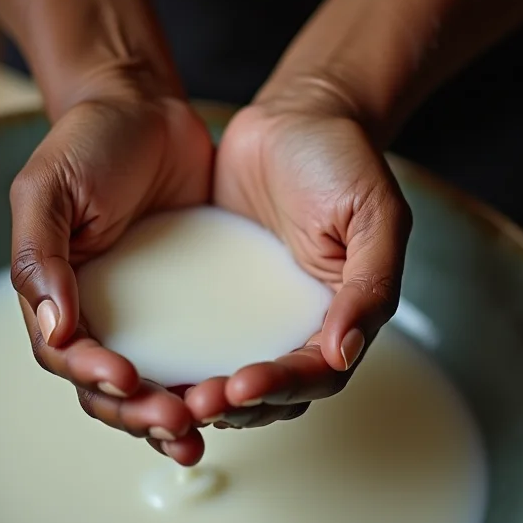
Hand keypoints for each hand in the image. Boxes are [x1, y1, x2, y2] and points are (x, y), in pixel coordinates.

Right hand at [9, 87, 212, 464]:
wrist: (145, 110)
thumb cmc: (88, 144)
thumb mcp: (49, 189)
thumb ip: (40, 257)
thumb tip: (53, 330)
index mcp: (57, 294)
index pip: (67, 355)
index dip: (91, 376)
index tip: (125, 378)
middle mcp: (99, 313)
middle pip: (109, 388)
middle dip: (138, 412)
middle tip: (176, 423)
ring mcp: (145, 313)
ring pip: (152, 384)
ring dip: (170, 416)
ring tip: (200, 436)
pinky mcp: (189, 302)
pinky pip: (194, 352)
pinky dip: (205, 381)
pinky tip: (229, 400)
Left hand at [185, 99, 411, 428]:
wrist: (295, 117)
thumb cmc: (343, 161)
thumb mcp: (376, 216)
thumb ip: (370, 286)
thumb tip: (343, 352)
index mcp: (340, 317)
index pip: (315, 374)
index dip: (280, 389)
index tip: (241, 386)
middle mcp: (296, 325)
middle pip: (269, 393)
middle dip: (233, 405)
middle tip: (195, 404)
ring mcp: (252, 313)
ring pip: (228, 377)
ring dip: (201, 394)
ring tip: (166, 397)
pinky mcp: (214, 294)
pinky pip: (195, 336)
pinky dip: (177, 357)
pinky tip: (147, 364)